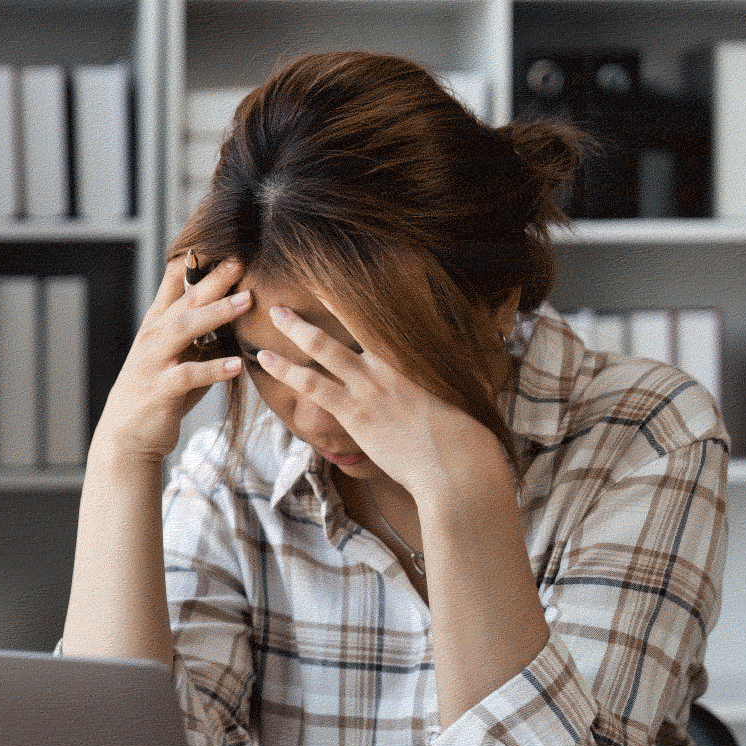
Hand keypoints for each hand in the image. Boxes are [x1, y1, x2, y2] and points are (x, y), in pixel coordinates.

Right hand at [88, 256, 251, 464]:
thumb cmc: (160, 392)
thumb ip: (200, 332)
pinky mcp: (160, 390)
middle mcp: (153, 337)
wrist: (127, 435)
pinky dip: (213, 369)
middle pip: (186, 300)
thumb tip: (235, 306)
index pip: (174, 283)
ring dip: (216, 314)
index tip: (220, 240)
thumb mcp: (178, 355)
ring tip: (246, 301)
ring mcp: (154, 362)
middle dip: (214, 279)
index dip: (195, 261)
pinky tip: (236, 365)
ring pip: (184, 329)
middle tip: (240, 259)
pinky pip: (188, 375)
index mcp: (158, 324)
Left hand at [254, 299, 506, 499]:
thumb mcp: (467, 391)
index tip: (345, 276)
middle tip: (304, 283)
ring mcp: (370, 387)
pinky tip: (266, 358)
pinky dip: (287, 370)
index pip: (383, 316)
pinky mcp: (354, 413)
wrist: (458, 469)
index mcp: (416, 356)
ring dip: (297, 328)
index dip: (360, 299)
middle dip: (326, 300)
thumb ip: (462, 368)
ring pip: (325, 347)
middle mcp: (391, 364)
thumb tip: (479, 353)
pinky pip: (313, 385)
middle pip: (352, 321)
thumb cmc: (467, 437)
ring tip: (275, 312)